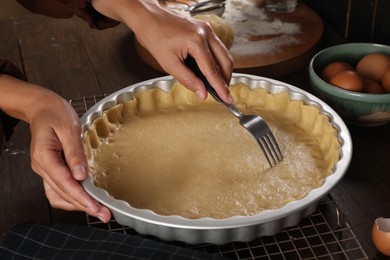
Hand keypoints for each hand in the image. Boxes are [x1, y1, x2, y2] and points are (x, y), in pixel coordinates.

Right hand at [0, 74, 110, 222]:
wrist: (42, 107)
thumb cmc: (55, 113)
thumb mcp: (68, 128)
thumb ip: (74, 152)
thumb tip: (80, 175)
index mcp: (44, 156)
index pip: (64, 183)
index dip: (80, 198)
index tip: (95, 207)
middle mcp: (42, 166)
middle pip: (62, 193)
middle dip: (83, 206)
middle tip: (103, 214)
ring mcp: (46, 169)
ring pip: (59, 195)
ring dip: (78, 204)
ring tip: (98, 210)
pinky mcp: (52, 169)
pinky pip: (59, 189)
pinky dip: (72, 197)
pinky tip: (86, 199)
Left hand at [91, 0, 233, 102]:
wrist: (149, 18)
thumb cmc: (155, 37)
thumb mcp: (169, 64)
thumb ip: (187, 80)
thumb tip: (202, 93)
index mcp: (196, 41)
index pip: (212, 70)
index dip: (221, 87)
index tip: (228, 99)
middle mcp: (206, 34)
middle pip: (225, 61)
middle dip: (226, 80)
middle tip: (223, 94)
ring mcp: (207, 30)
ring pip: (224, 54)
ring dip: (223, 71)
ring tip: (218, 85)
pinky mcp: (206, 29)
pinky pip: (218, 48)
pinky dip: (218, 61)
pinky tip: (212, 71)